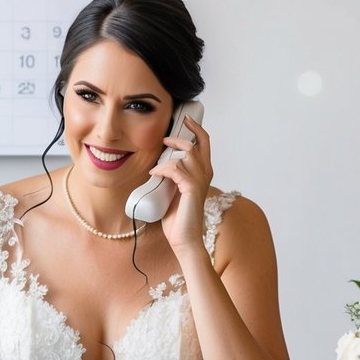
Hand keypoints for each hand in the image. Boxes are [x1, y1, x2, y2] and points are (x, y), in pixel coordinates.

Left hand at [153, 114, 213, 249]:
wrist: (183, 239)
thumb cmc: (178, 218)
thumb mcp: (173, 191)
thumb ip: (172, 177)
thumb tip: (157, 165)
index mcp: (203, 173)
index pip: (205, 144)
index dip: (197, 130)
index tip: (186, 120)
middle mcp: (205, 174)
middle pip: (198, 144)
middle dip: (181, 136)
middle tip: (165, 137)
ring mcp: (200, 181)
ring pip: (187, 154)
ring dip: (169, 156)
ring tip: (157, 165)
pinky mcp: (192, 188)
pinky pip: (176, 168)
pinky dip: (163, 169)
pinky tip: (154, 175)